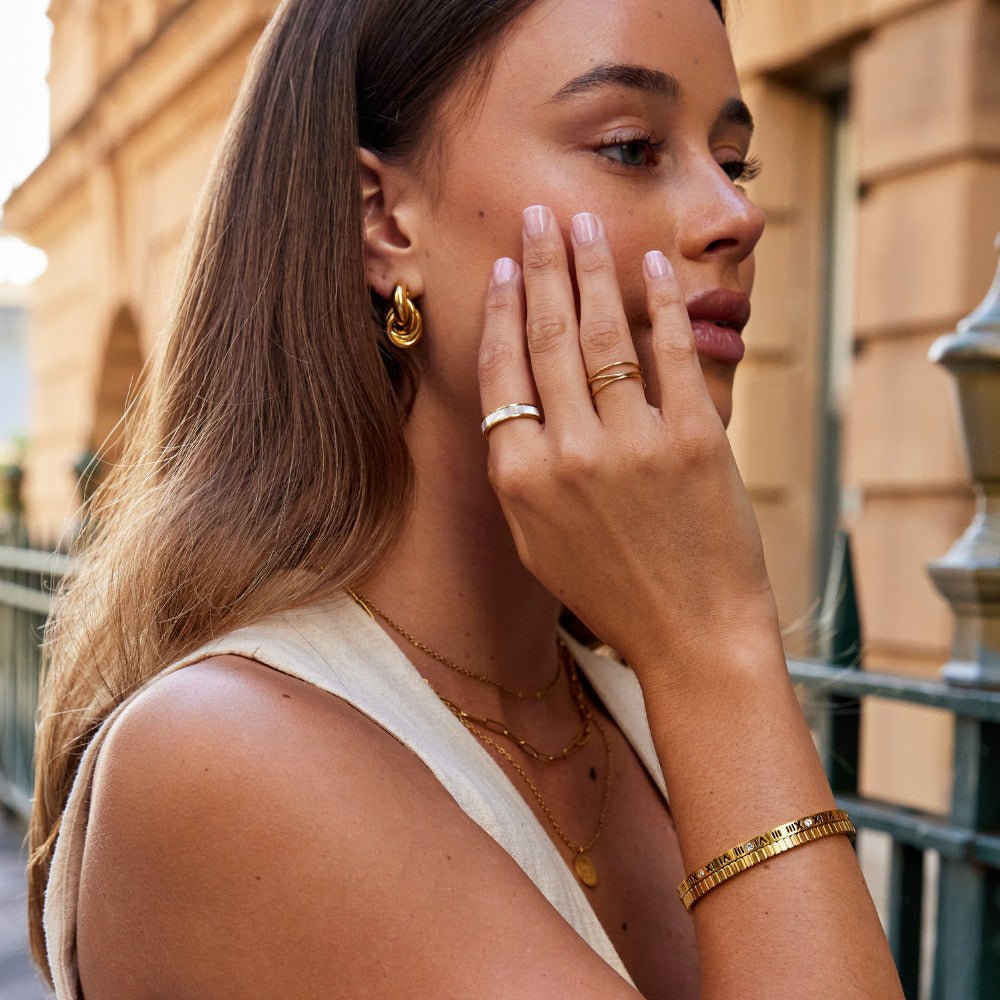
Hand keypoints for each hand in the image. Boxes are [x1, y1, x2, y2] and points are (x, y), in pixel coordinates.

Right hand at [478, 205, 778, 672]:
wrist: (692, 633)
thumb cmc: (610, 592)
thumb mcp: (537, 540)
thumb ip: (519, 469)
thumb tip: (515, 399)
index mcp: (520, 478)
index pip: (502, 370)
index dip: (500, 311)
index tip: (502, 269)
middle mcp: (567, 453)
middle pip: (546, 337)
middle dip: (540, 266)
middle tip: (538, 218)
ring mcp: (632, 443)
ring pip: (602, 333)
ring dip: (591, 269)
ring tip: (583, 225)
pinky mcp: (694, 439)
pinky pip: (672, 353)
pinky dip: (662, 302)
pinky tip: (651, 265)